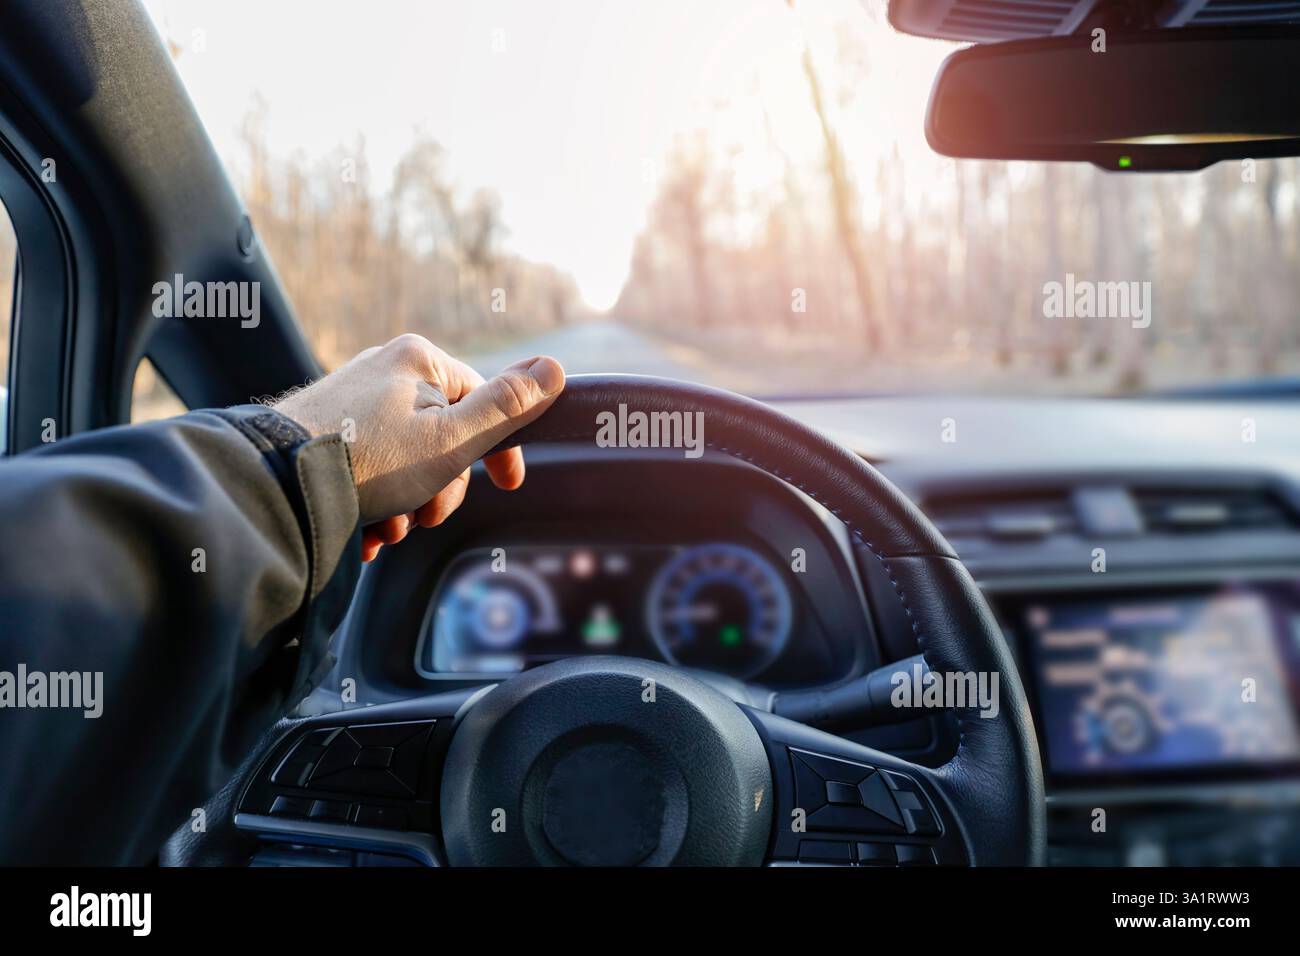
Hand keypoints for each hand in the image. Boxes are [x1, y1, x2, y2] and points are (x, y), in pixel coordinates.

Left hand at [273, 333, 564, 560]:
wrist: (274, 485)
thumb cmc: (367, 461)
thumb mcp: (452, 439)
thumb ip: (506, 407)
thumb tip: (555, 368)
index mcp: (419, 360)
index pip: (483, 399)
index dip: (499, 449)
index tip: (507, 485)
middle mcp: (384, 369)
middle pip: (445, 434)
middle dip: (442, 486)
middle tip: (423, 516)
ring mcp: (351, 400)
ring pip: (408, 457)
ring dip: (408, 502)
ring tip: (386, 527)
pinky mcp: (324, 430)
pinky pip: (370, 466)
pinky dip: (376, 501)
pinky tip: (364, 528)